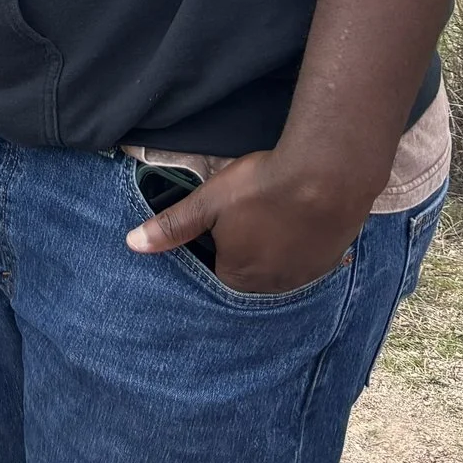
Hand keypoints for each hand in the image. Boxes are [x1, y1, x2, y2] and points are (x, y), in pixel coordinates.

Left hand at [126, 147, 379, 293]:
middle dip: (241, 250)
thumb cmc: (261, 188)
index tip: (216, 224)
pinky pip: (304, 260)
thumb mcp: (208, 202)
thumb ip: (172, 226)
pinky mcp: (329, 262)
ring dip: (271, 249)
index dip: (211, 246)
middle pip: (247, 273)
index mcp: (238, 278)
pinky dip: (296, 245)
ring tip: (268, 217)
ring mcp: (304, 277)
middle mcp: (273, 288)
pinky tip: (294, 221)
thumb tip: (132, 244)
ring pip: (277, 267)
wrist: (327, 175)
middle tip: (244, 218)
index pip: (213, 272)